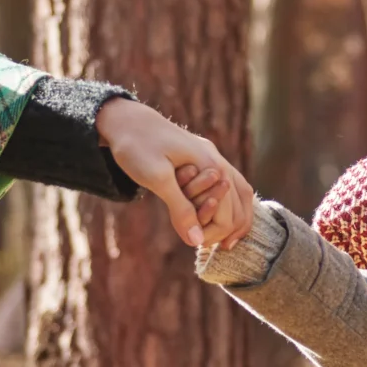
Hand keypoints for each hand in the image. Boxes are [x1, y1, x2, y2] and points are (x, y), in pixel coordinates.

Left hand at [95, 98, 257, 250]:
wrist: (126, 120)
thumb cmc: (137, 146)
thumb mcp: (156, 179)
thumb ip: (180, 208)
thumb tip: (196, 241)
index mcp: (210, 164)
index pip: (227, 210)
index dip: (213, 232)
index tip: (194, 242)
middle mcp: (217, 160)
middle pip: (240, 202)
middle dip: (229, 227)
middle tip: (216, 246)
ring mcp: (212, 157)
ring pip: (240, 191)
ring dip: (237, 217)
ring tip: (228, 239)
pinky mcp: (202, 159)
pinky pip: (229, 184)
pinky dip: (230, 203)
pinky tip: (221, 215)